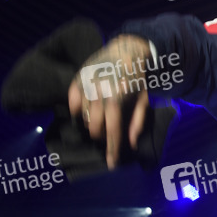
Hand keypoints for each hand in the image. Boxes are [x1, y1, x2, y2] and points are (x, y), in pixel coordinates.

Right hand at [68, 34, 152, 168]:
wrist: (127, 51)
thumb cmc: (137, 79)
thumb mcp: (144, 101)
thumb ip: (137, 122)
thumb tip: (131, 145)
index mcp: (118, 99)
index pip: (113, 131)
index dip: (112, 150)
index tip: (111, 165)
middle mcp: (99, 93)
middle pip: (95, 129)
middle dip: (102, 136)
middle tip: (108, 132)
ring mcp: (86, 85)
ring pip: (83, 118)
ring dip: (92, 124)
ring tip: (101, 119)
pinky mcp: (77, 79)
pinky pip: (72, 104)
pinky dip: (78, 111)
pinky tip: (88, 110)